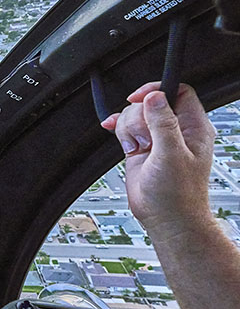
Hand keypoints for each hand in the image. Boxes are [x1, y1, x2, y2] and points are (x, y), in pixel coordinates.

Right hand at [100, 82, 215, 236]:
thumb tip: (155, 97)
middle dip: (138, 118)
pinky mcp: (141, 149)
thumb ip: (164, 123)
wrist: (166, 218)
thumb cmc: (178, 194)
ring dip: (128, 129)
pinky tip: (115, 133)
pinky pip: (126, 129)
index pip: (178, 92)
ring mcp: (157, 139)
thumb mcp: (172, 154)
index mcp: (193, 127)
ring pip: (135, 116)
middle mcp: (176, 130)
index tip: (139, 99)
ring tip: (136, 148)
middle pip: (150, 103)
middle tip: (143, 140)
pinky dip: (118, 130)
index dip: (158, 91)